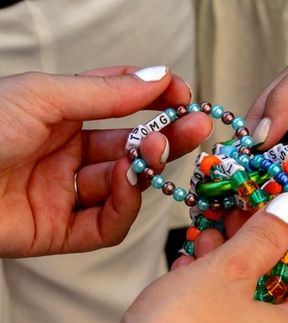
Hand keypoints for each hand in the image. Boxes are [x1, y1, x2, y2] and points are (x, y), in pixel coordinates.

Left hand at [0, 66, 211, 256]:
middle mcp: (66, 155)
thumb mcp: (44, 96)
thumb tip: (159, 77)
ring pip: (124, 186)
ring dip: (145, 168)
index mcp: (60, 116)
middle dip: (165, 136)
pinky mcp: (59, 233)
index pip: (120, 106)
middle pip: (131, 148)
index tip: (182, 94)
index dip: (153, 100)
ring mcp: (64, 194)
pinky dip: (124, 207)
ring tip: (152, 150)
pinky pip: (105, 225)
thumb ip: (107, 92)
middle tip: (196, 126)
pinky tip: (127, 183)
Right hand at [75, 193, 287, 322]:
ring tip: (204, 245)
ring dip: (231, 278)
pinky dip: (214, 310)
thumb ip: (264, 236)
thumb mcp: (227, 270)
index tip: (285, 226)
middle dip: (257, 257)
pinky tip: (187, 281)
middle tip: (237, 225)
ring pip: (250, 321)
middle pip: (281, 302)